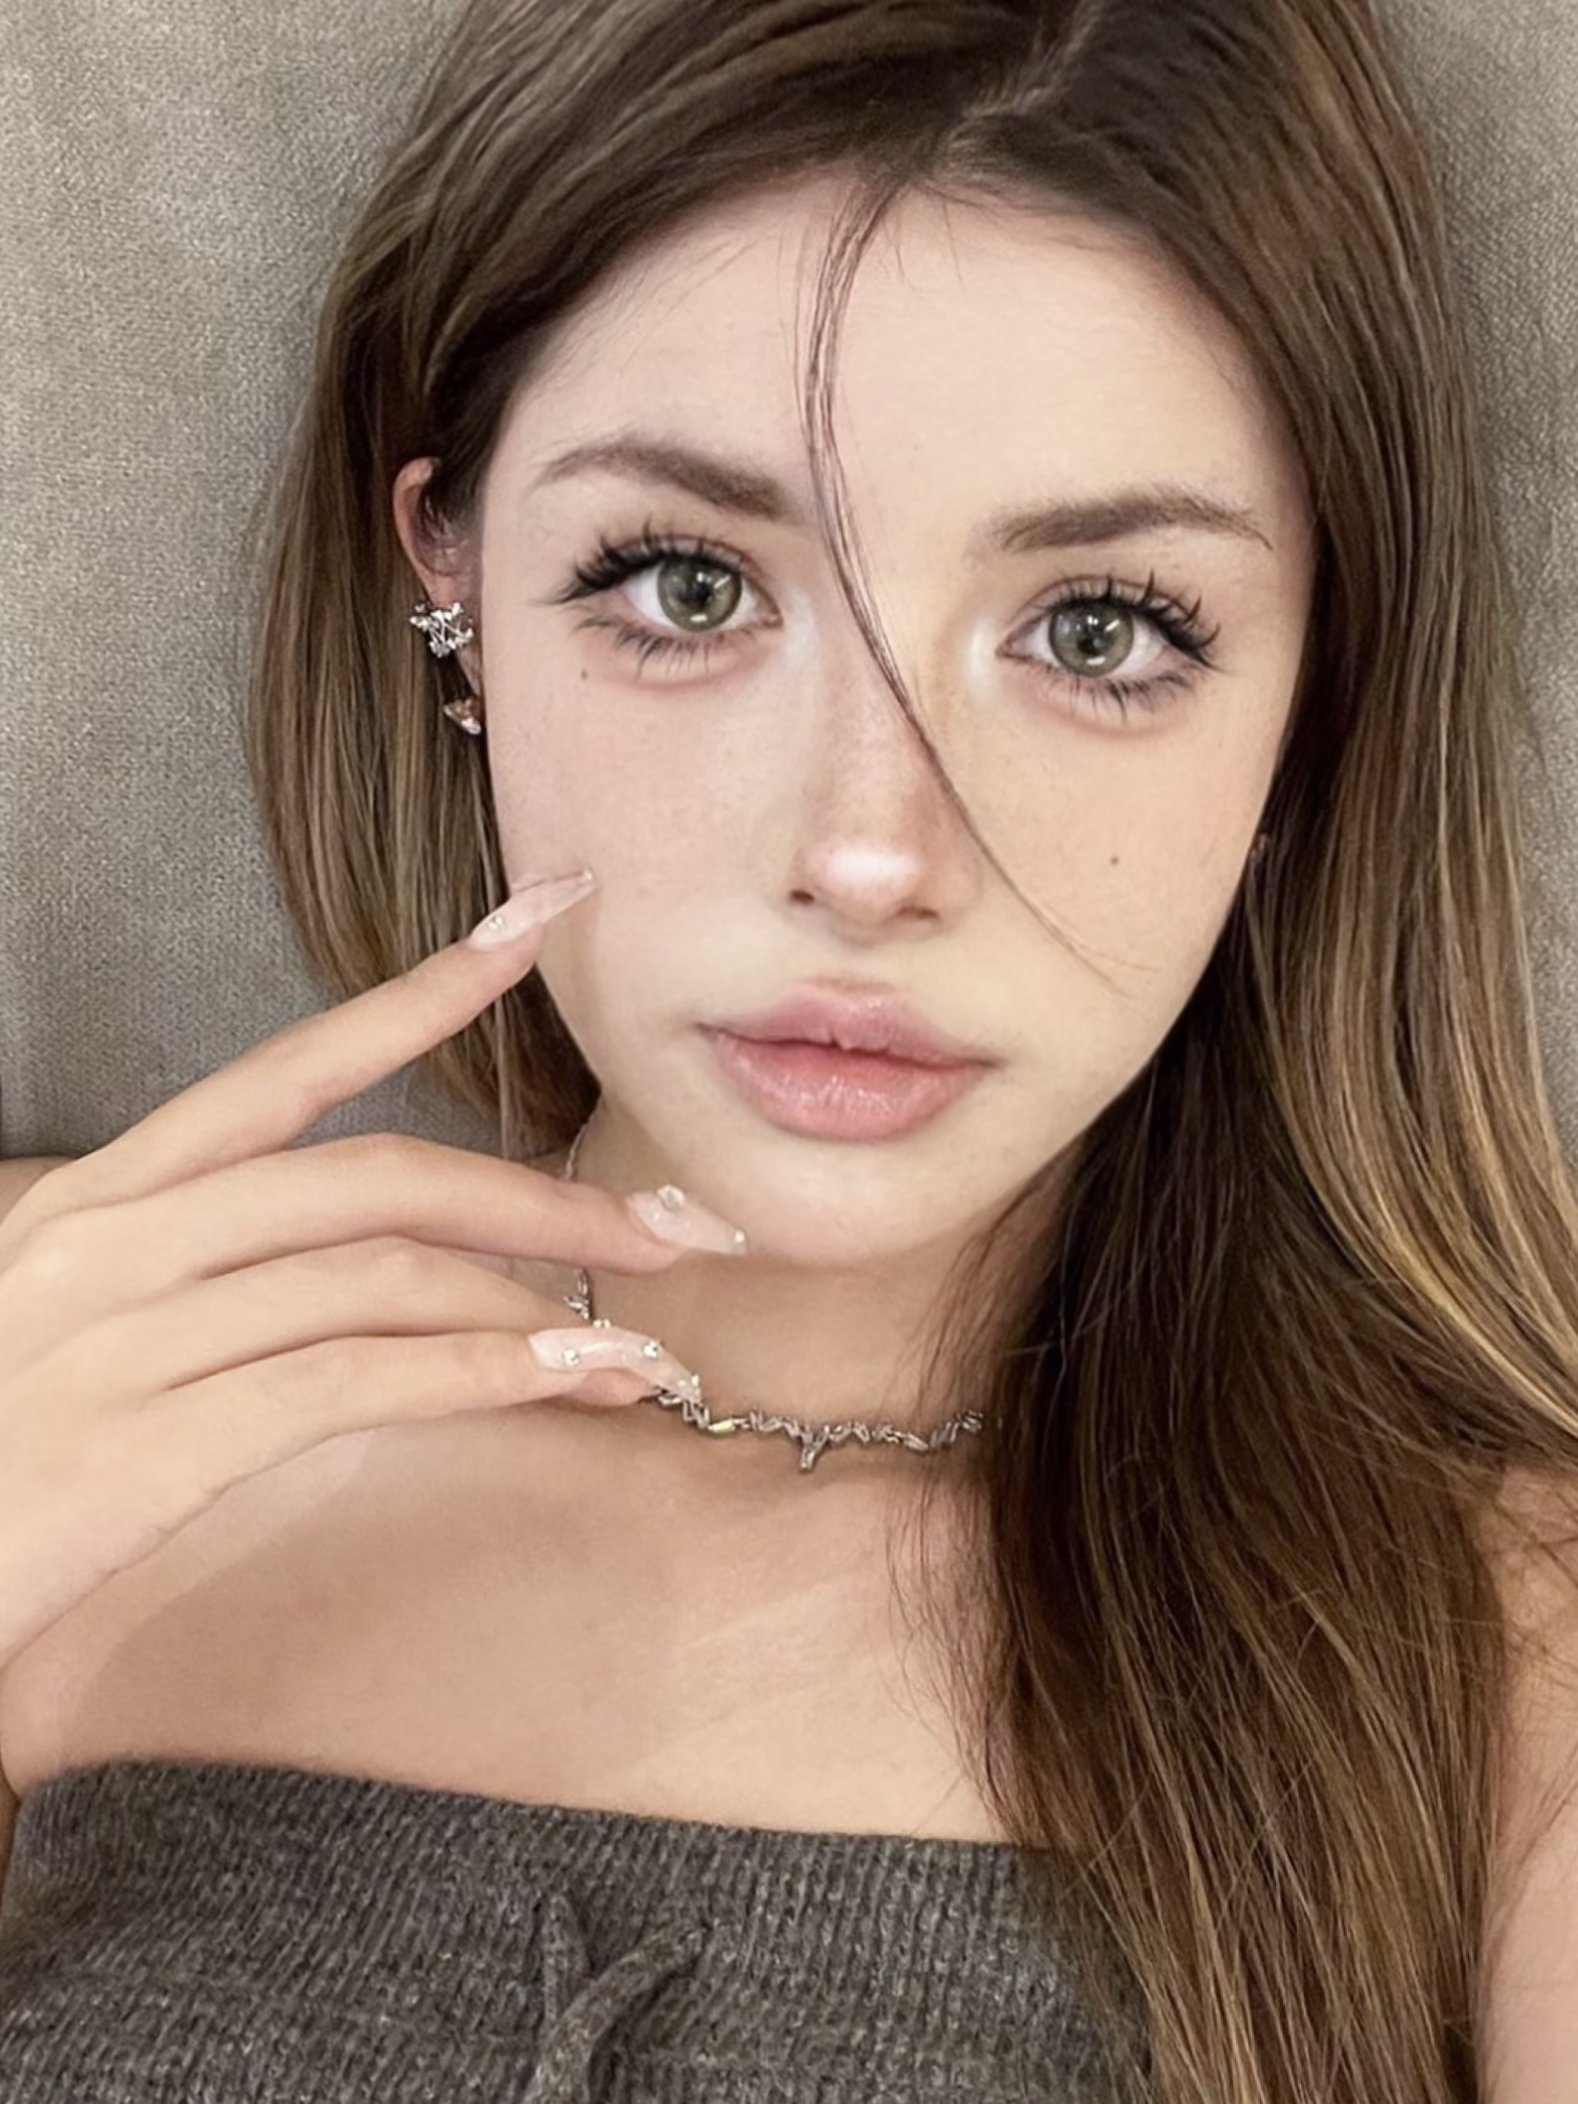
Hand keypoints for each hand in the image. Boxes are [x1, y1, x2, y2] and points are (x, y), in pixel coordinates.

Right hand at [0, 872, 732, 1672]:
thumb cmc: (0, 1462)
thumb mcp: (85, 1329)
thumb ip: (214, 1273)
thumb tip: (398, 1262)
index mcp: (107, 1193)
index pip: (296, 1064)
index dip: (431, 988)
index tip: (546, 921)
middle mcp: (117, 1236)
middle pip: (377, 1174)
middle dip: (543, 1196)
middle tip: (675, 1228)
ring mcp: (130, 1334)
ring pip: (383, 1272)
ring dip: (540, 1300)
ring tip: (643, 1339)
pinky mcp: (154, 1442)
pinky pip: (357, 1378)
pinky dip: (481, 1373)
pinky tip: (566, 1380)